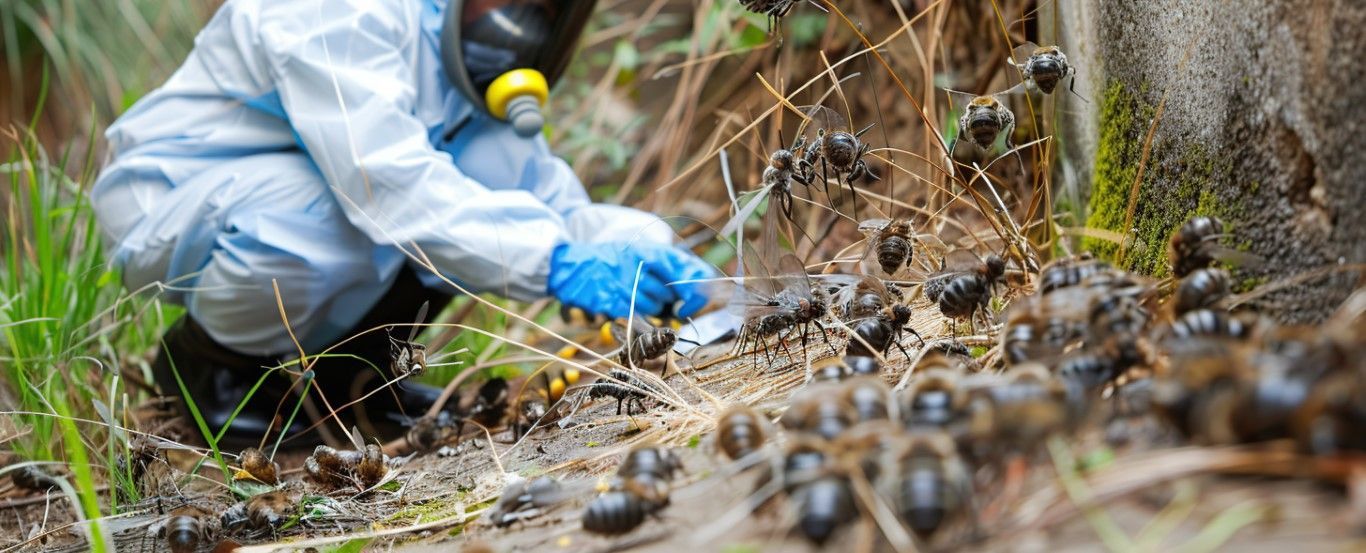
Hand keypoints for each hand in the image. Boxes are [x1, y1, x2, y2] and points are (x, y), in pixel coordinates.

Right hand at [547, 241, 713, 318]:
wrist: (568, 265)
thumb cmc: (608, 261)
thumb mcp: (636, 252)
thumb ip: (665, 266)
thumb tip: (693, 289)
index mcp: (648, 250)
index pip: (685, 269)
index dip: (695, 290)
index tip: (693, 303)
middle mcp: (637, 265)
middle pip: (668, 294)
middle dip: (666, 302)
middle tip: (654, 297)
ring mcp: (622, 283)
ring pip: (652, 307)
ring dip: (649, 308)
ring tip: (632, 295)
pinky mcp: (609, 300)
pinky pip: (633, 315)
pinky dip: (632, 314)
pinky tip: (621, 302)